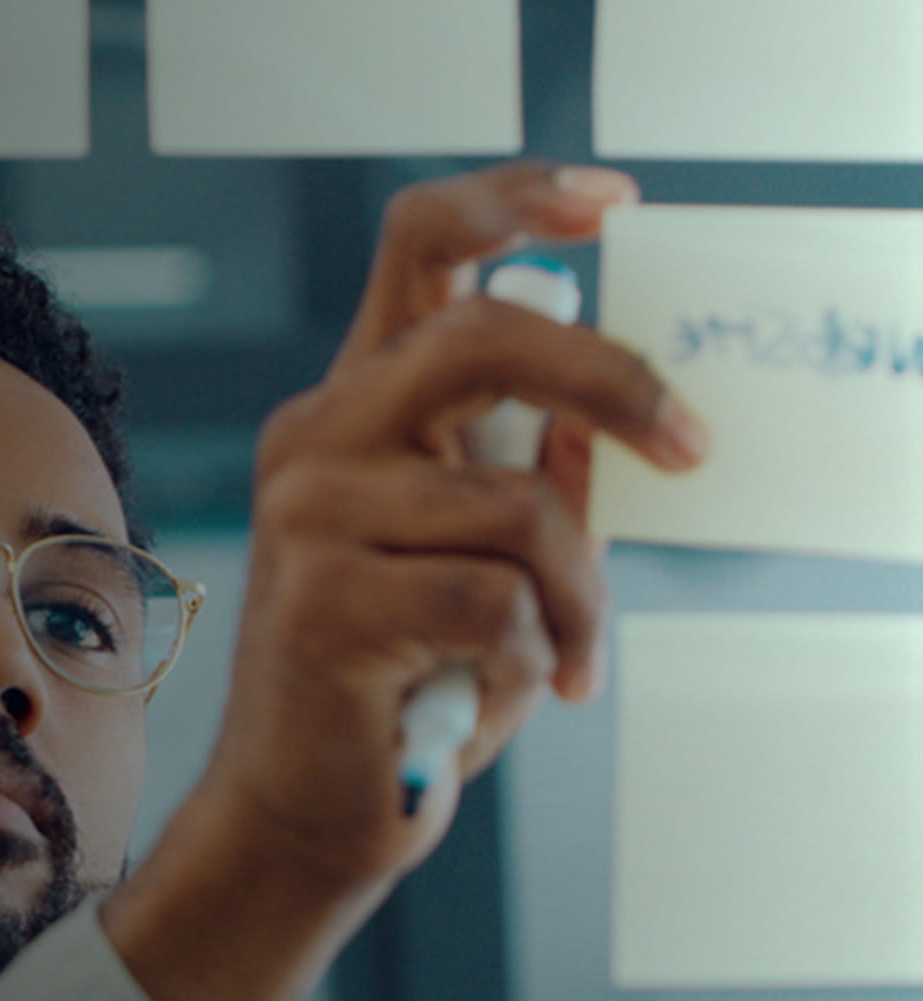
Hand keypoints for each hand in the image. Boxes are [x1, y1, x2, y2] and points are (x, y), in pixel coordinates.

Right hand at [104, 161, 708, 1000]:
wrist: (315, 799)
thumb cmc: (410, 670)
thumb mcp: (487, 551)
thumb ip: (533, 465)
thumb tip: (621, 412)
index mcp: (360, 405)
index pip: (422, 245)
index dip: (518, 201)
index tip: (615, 204)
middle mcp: (320, 439)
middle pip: (482, 333)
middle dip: (613, 380)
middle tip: (690, 447)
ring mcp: (309, 516)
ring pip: (518, 502)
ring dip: (581, 592)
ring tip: (571, 650)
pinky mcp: (322, 603)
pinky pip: (496, 600)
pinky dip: (537, 652)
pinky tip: (509, 686)